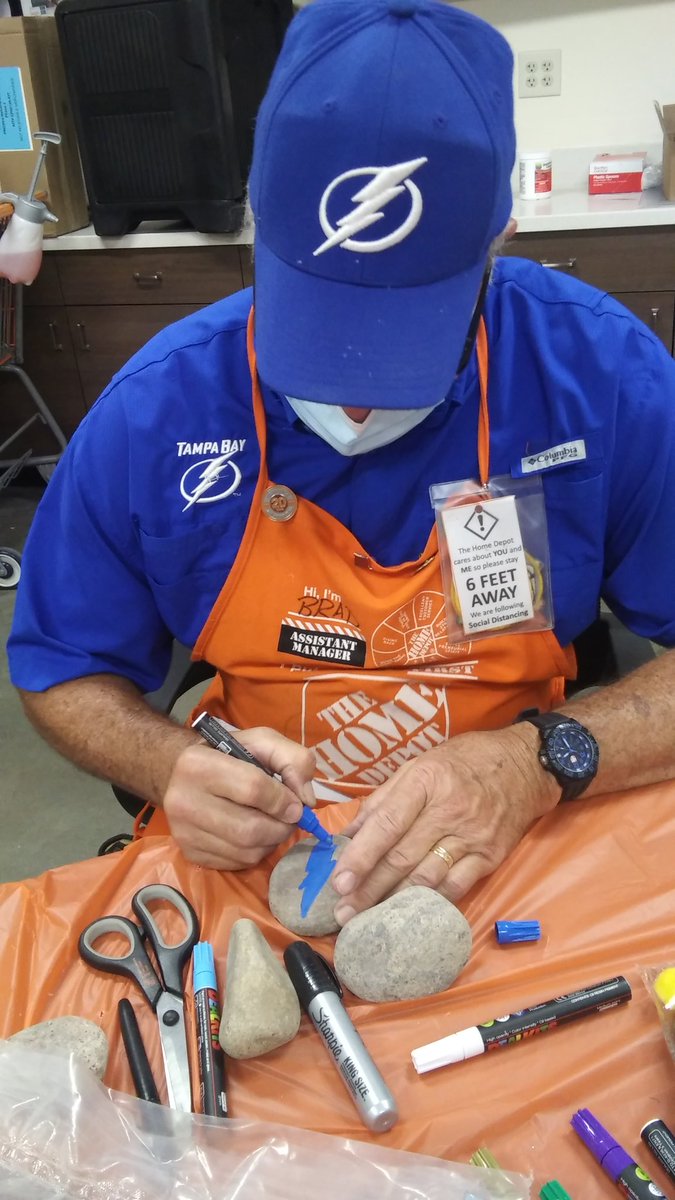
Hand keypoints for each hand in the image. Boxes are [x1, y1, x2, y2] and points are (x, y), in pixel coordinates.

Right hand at [162, 727, 315, 869]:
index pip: (253, 789)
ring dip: (271, 842)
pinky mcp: (190, 853)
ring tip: (272, 825)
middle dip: (281, 827)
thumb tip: (306, 800)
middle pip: (250, 828)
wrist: (181, 774)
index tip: (296, 804)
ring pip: (245, 851)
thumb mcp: (262, 741)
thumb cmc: (227, 754)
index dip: (283, 800)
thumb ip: (293, 759)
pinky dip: (254, 853)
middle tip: (288, 819)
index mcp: (198, 764)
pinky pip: (235, 864)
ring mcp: (183, 832)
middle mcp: (183, 800)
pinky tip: (253, 836)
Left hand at [331, 724, 558, 922]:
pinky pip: (455, 887)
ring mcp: (472, 837)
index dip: (361, 856)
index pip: (387, 824)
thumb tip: (349, 833)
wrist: (524, 766)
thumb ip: (383, 800)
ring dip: (394, 902)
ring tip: (368, 919)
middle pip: (402, 857)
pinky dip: (429, 902)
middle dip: (369, 888)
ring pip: (426, 878)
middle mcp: (449, 810)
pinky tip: (408, 914)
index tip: (339, 881)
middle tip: (343, 911)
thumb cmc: (464, 762)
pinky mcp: (490, 857)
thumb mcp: (420, 765)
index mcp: (426, 782)